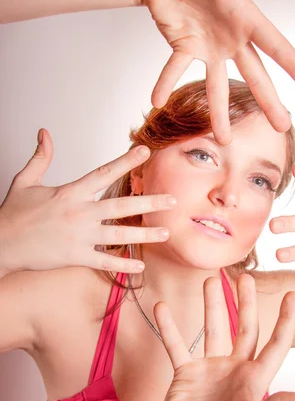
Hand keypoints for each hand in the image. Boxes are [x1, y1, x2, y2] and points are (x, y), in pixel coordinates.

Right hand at [0, 129, 176, 275]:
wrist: (2, 244)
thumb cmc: (13, 214)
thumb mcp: (25, 180)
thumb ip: (40, 157)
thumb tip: (44, 133)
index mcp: (70, 192)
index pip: (104, 172)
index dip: (126, 161)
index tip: (145, 151)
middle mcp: (79, 213)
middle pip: (122, 206)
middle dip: (150, 202)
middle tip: (172, 200)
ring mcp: (80, 236)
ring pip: (120, 234)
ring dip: (145, 234)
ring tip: (165, 233)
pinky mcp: (76, 256)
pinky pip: (105, 261)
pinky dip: (123, 264)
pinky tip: (141, 266)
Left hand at [144, 0, 294, 144]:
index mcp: (244, 18)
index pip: (274, 44)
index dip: (293, 64)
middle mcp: (230, 39)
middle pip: (253, 75)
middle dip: (268, 102)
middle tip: (282, 127)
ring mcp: (207, 48)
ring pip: (216, 86)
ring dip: (218, 114)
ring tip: (224, 141)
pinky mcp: (183, 48)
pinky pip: (174, 69)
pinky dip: (165, 83)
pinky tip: (157, 102)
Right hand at [152, 274, 294, 400]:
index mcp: (255, 380)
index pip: (276, 344)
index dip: (286, 320)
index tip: (294, 295)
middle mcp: (236, 369)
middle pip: (245, 328)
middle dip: (247, 302)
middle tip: (245, 276)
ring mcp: (211, 368)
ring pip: (213, 328)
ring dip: (212, 305)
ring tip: (210, 279)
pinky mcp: (187, 371)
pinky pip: (177, 344)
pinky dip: (169, 327)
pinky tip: (161, 308)